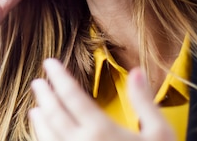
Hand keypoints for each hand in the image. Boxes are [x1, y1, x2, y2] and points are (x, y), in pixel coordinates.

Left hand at [29, 59, 176, 140]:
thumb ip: (144, 102)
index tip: (49, 63)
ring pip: (47, 136)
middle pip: (54, 114)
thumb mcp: (160, 132)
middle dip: (45, 95)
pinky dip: (43, 140)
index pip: (72, 96)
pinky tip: (43, 135)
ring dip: (40, 120)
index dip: (59, 77)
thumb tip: (136, 72)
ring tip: (35, 108)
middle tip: (38, 82)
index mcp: (102, 130)